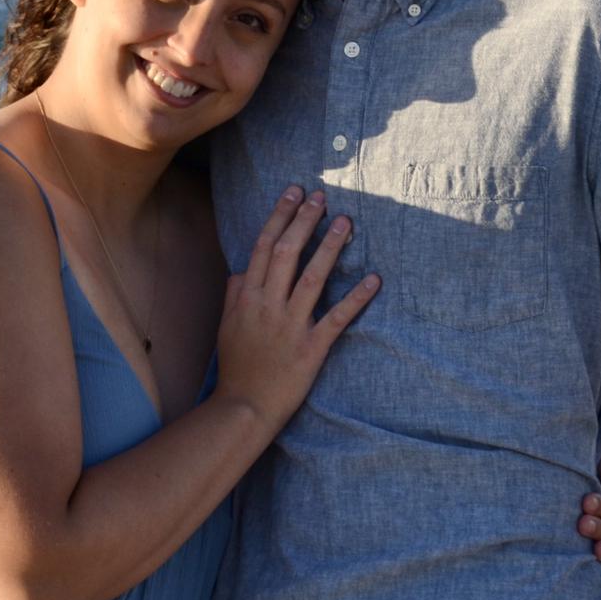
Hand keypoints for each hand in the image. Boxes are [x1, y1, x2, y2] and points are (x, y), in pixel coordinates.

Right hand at [212, 187, 379, 432]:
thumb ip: (234, 295)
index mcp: (248, 297)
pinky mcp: (312, 348)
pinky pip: (337, 318)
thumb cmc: (237, 367)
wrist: (244, 407)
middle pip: (287, 254)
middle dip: (304, 221)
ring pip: (313, 278)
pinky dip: (356, 298)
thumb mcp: (226, 326)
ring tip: (346, 222)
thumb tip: (241, 270)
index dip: (280, 217)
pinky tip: (374, 279)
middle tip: (321, 196)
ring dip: (330, 248)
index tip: (293, 193)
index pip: (264, 247)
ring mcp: (291, 325)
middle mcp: (268, 305)